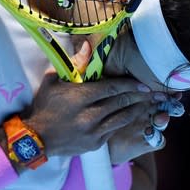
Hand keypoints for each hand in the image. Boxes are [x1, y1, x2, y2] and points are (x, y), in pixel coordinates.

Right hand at [23, 42, 158, 157]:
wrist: (36, 137)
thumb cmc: (45, 105)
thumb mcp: (54, 80)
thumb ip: (74, 63)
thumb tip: (88, 45)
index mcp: (80, 97)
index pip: (112, 88)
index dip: (129, 84)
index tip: (142, 82)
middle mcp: (89, 116)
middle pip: (121, 102)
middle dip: (139, 96)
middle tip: (153, 92)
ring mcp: (93, 132)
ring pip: (122, 118)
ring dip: (136, 109)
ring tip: (147, 103)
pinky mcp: (95, 144)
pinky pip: (114, 130)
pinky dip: (122, 121)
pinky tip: (129, 115)